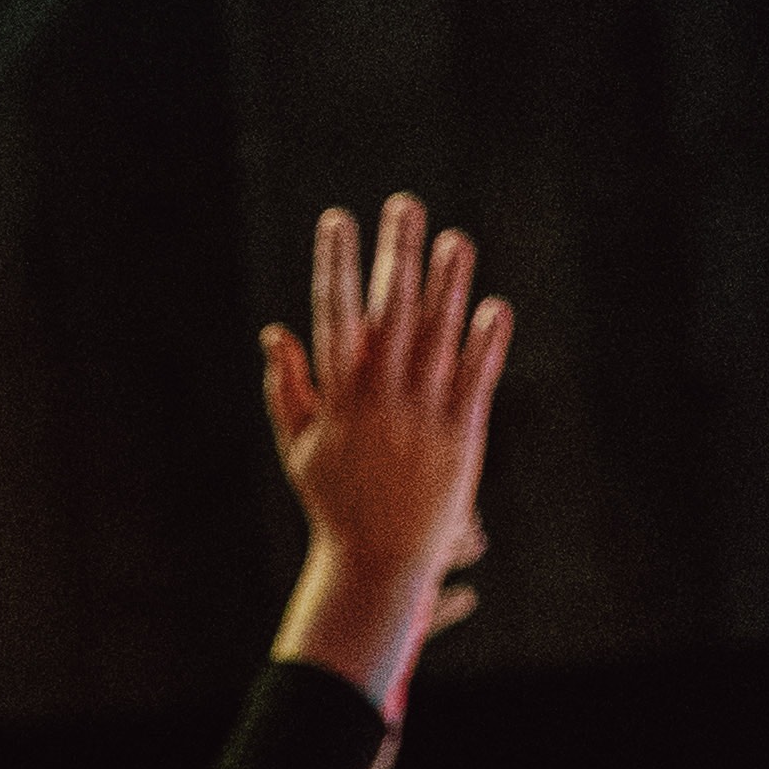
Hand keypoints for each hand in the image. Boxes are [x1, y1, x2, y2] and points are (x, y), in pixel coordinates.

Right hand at [262, 191, 513, 721]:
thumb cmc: (335, 504)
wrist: (379, 562)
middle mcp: (379, 397)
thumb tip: (275, 332)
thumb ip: (286, 389)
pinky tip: (493, 306)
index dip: (335, 263)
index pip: (333, 314)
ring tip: (456, 240)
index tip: (337, 220)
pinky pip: (476, 376)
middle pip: (389, 310)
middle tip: (405, 207)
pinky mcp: (461, 433)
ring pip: (438, 334)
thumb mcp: (298, 448)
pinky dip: (485, 340)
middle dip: (396, 253)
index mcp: (336, 396)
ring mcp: (422, 413)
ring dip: (448, 284)